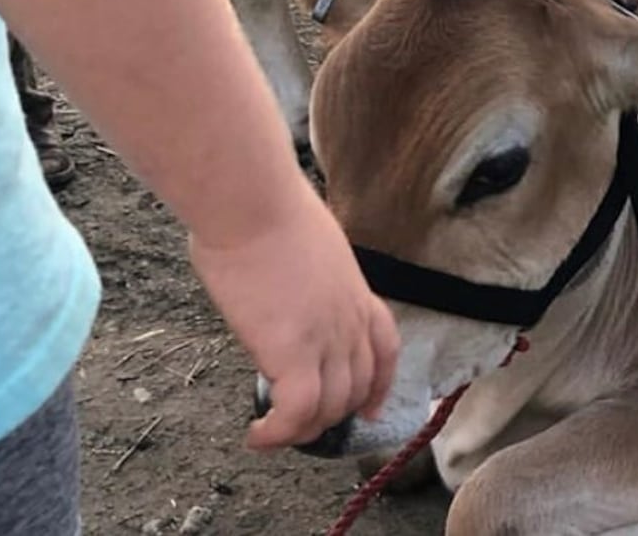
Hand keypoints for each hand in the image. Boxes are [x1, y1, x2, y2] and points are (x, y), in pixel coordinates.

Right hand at [189, 186, 398, 450]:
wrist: (253, 203)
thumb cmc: (266, 210)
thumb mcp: (309, 245)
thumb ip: (310, 277)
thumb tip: (287, 288)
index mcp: (355, 289)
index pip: (385, 348)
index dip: (380, 384)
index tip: (370, 409)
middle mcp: (349, 318)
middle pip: (357, 387)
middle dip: (331, 414)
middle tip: (296, 423)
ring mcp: (326, 337)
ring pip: (330, 408)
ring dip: (302, 431)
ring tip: (272, 432)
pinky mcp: (292, 352)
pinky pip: (296, 414)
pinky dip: (278, 434)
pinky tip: (256, 434)